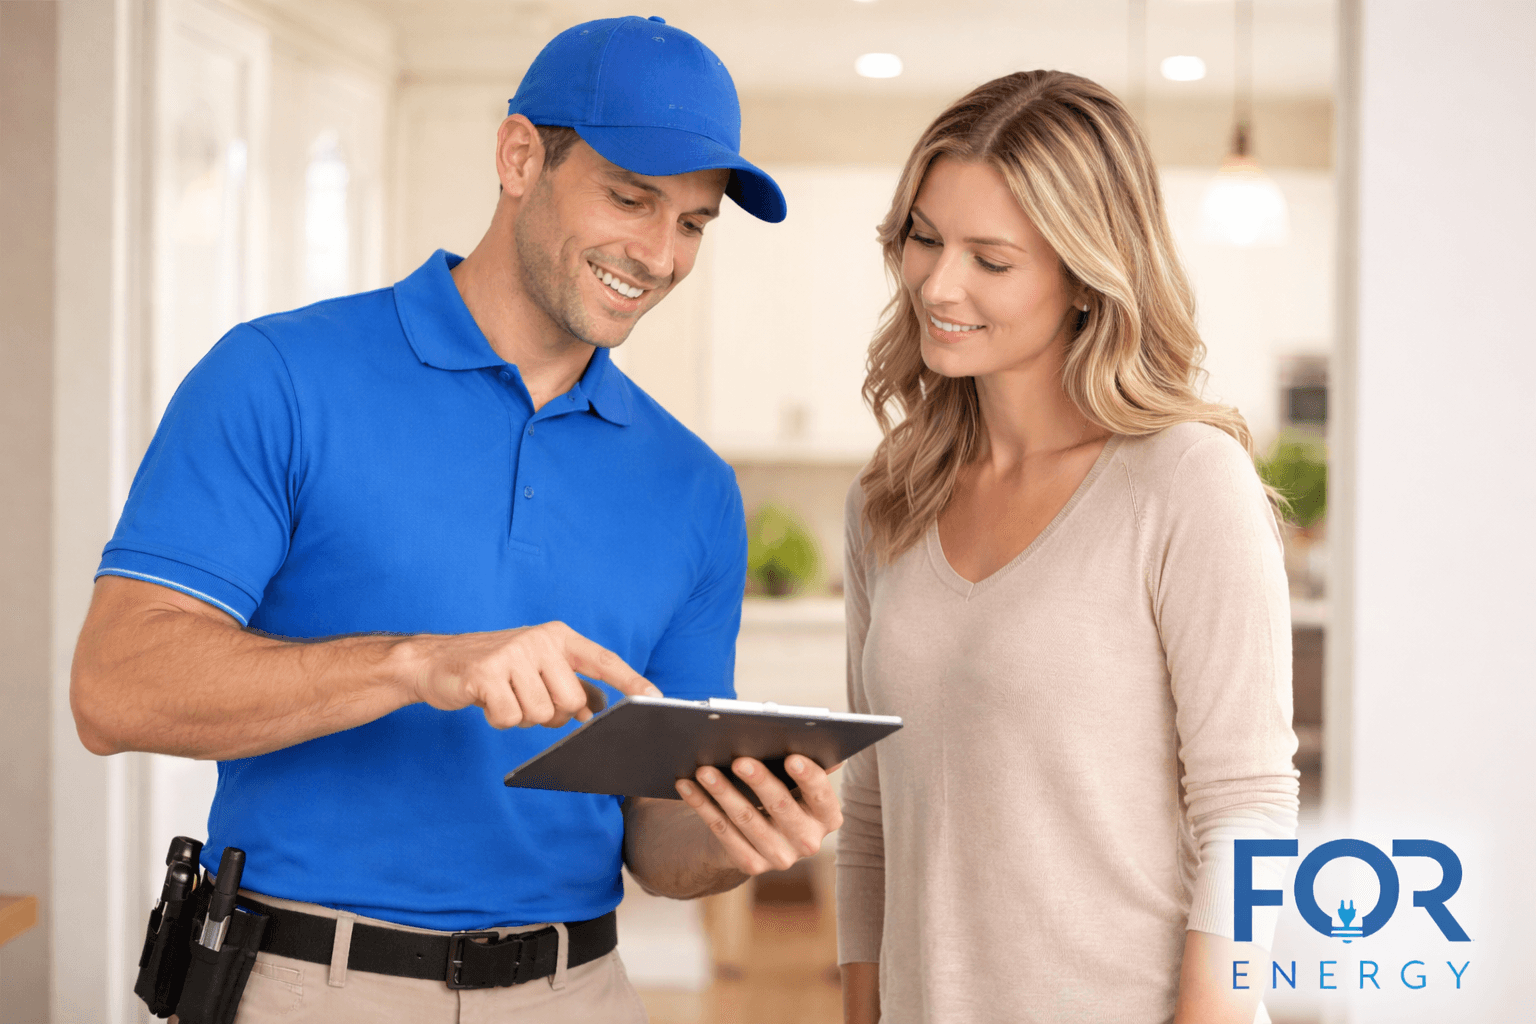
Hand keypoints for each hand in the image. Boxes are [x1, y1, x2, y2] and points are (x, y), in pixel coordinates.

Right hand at [406, 621, 659, 728]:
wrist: (435, 662)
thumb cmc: (495, 669)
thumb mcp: (537, 669)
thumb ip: (568, 685)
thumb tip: (597, 710)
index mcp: (558, 637)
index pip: (602, 659)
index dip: (630, 680)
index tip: (655, 697)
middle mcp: (540, 640)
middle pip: (570, 702)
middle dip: (551, 713)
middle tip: (525, 697)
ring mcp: (513, 654)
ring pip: (541, 715)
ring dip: (522, 717)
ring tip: (505, 696)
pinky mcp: (486, 673)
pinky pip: (509, 718)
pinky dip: (498, 719)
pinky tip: (487, 701)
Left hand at [674, 755, 843, 874]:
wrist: (755, 836)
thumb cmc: (779, 793)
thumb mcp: (795, 781)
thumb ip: (804, 761)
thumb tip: (812, 734)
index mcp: (827, 816)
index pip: (822, 795)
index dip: (808, 776)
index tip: (791, 757)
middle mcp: (808, 841)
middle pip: (782, 806)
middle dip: (759, 781)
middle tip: (739, 760)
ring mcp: (780, 857)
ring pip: (746, 819)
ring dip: (722, 792)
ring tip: (705, 770)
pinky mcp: (751, 864)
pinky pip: (722, 831)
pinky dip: (703, 806)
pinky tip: (688, 786)